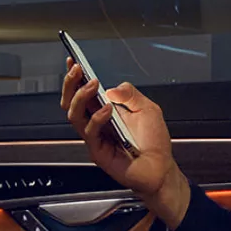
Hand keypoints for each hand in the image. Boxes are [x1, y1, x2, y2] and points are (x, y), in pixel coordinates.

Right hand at [61, 59, 190, 230]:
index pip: (84, 93)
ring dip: (81, 97)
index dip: (76, 78)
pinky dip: (97, 118)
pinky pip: (90, 131)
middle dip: (71, 84)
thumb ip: (131, 95)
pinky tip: (108, 109)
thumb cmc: (154, 143)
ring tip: (92, 85)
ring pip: (75, 115)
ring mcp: (95, 137)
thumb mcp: (147, 109)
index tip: (72, 61)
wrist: (160, 169)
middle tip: (76, 69)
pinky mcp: (97, 151)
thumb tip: (112, 88)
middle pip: (72, 102)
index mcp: (105, 112)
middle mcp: (96, 123)